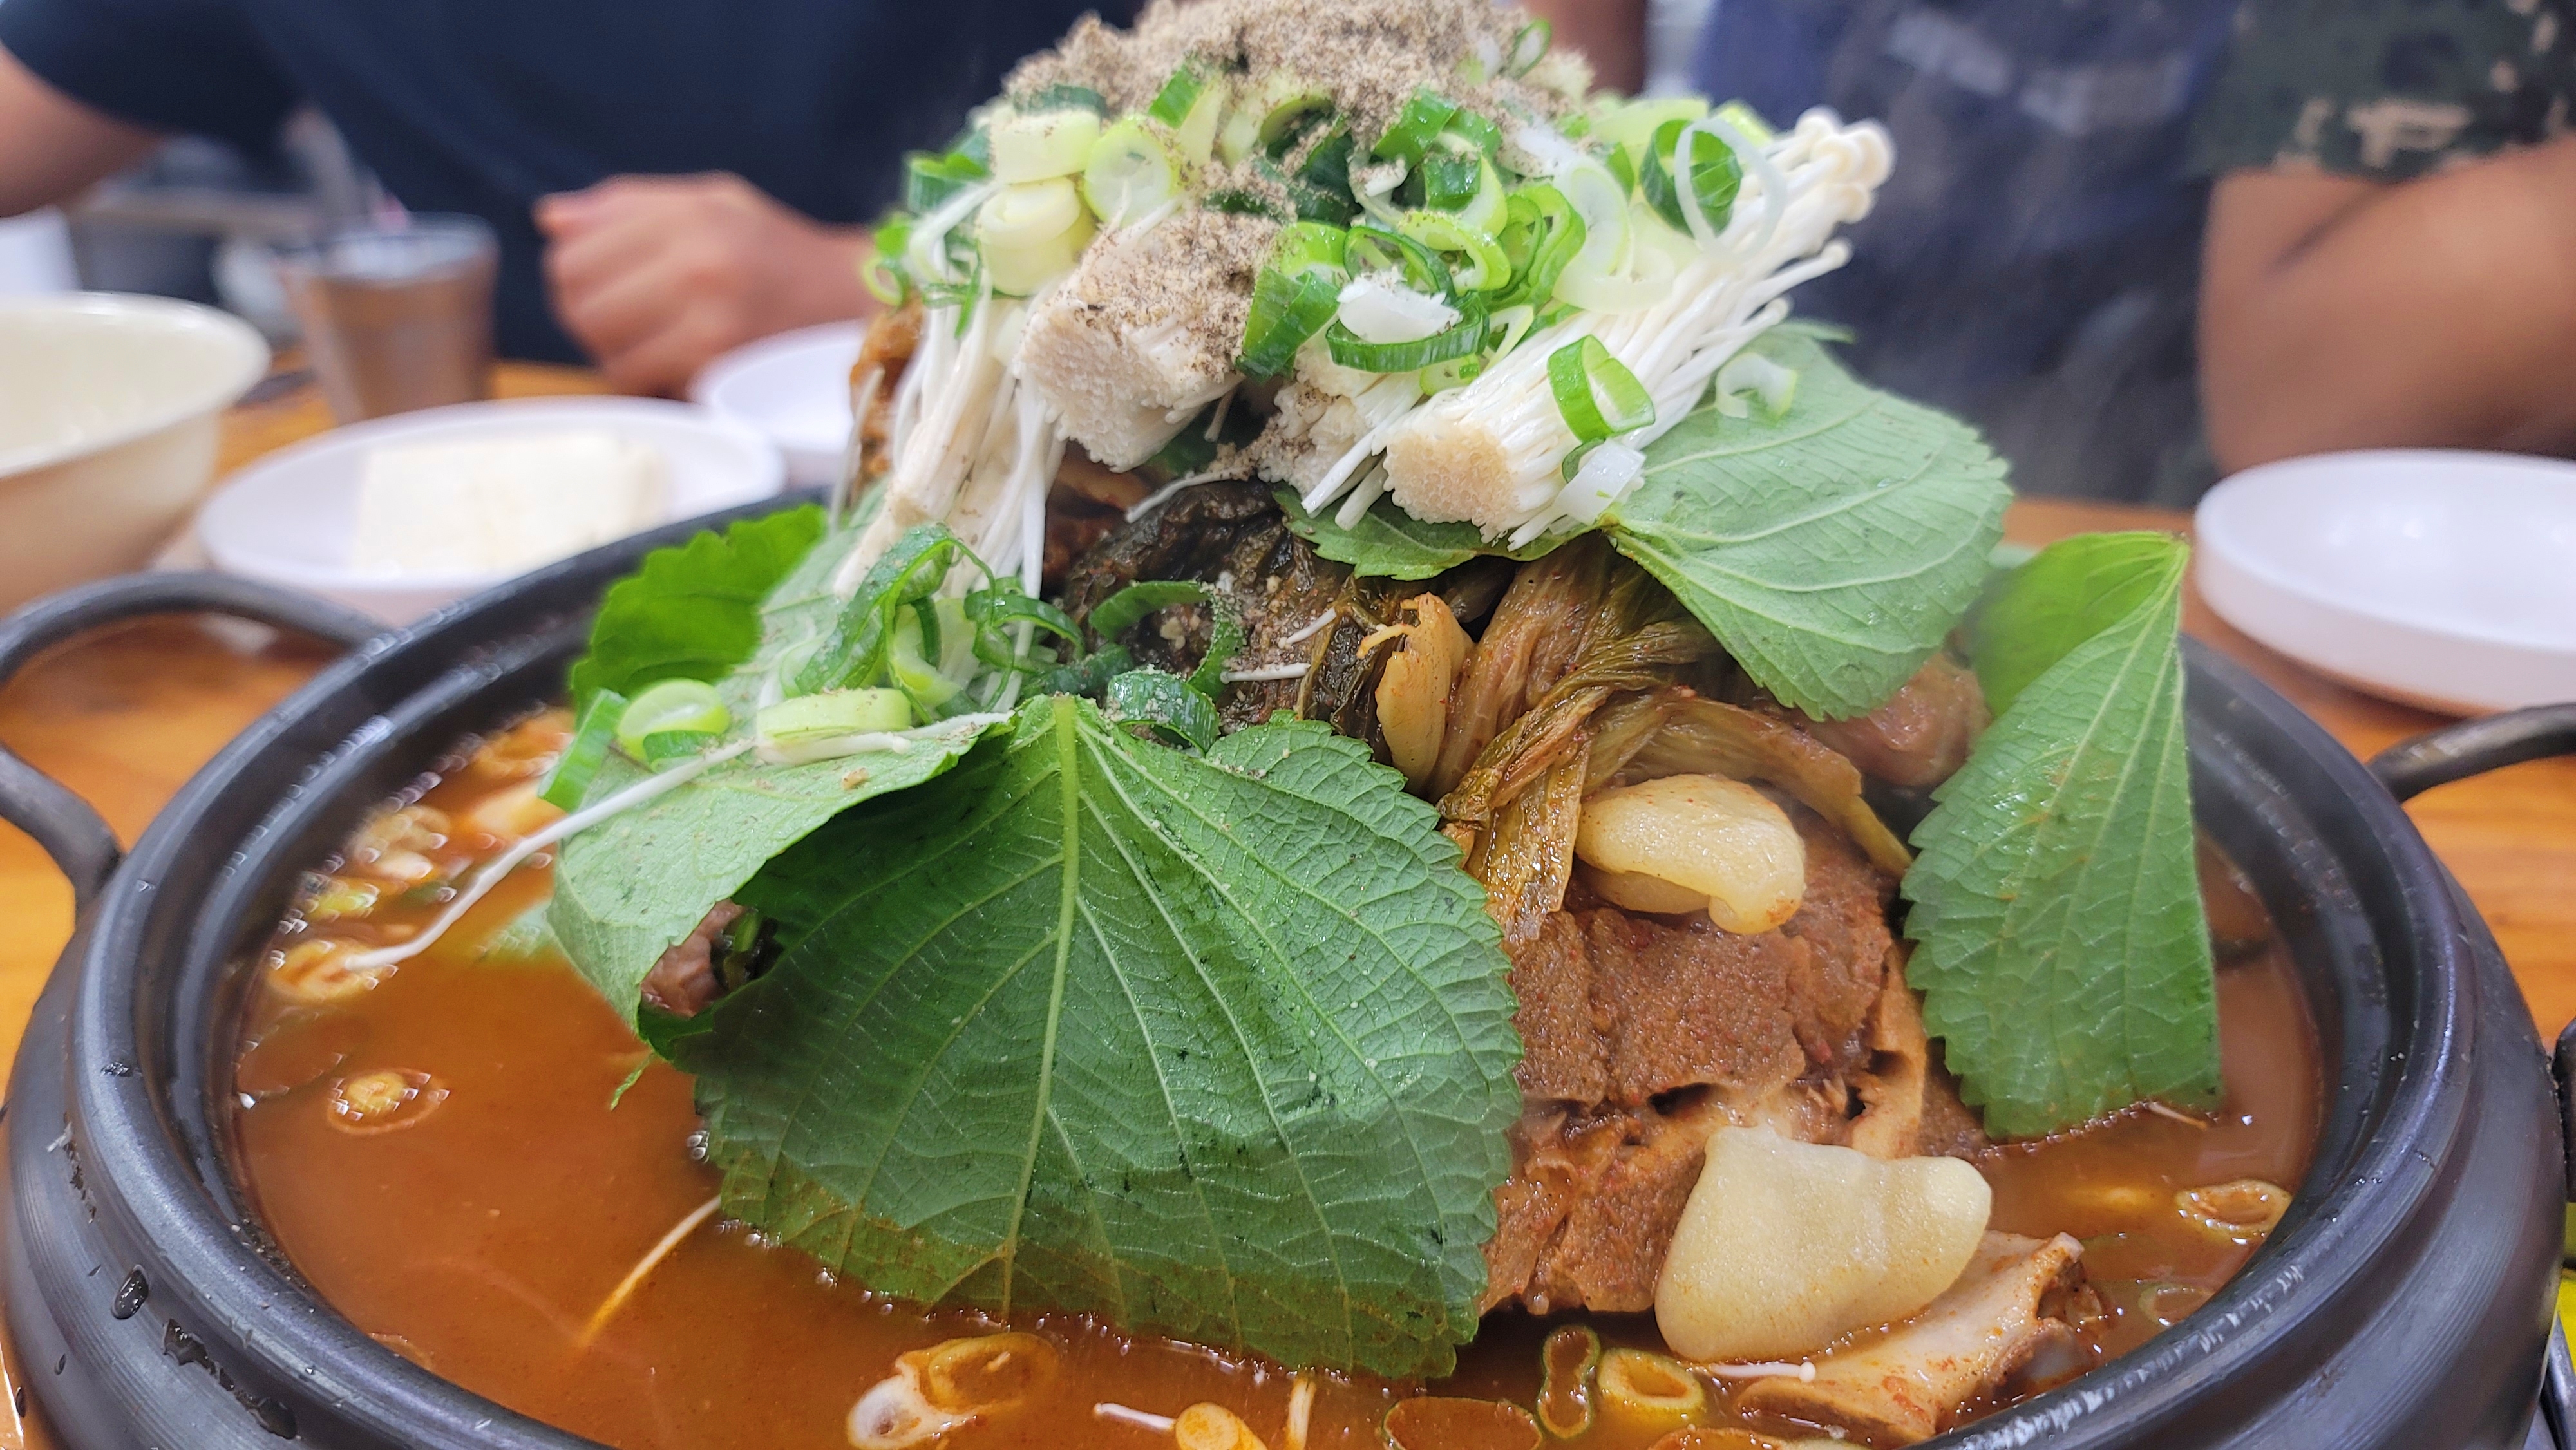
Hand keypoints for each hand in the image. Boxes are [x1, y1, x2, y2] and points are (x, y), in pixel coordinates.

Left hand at [536, 173, 872, 394]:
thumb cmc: (780, 254)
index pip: (575, 248)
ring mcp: (709, 316)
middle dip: (587, 316)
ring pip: (602, 344)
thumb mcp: (715, 205)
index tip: (605, 284)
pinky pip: (636, 377)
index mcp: (691, 213)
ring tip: (647, 343)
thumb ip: (632, 205)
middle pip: (579, 299)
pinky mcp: (719, 365)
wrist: (858, 307)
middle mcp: (697, 260)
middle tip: (622, 321)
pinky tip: (666, 367)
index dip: (574, 272)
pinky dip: (640, 378)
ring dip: (612, 351)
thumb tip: (551, 219)